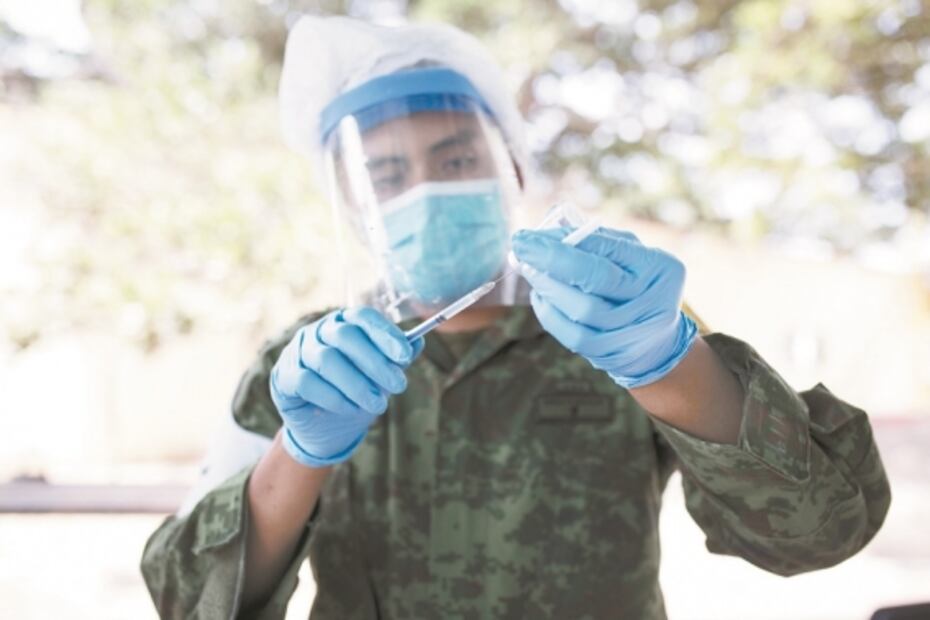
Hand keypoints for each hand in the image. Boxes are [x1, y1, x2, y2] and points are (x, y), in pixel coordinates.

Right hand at [270, 307, 422, 466]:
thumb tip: (419, 342)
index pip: (364, 318)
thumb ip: (395, 358)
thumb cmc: (354, 392)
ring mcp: (297, 352)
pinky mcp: (284, 377)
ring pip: (327, 360)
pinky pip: (308, 382)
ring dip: (357, 384)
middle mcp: (318, 331)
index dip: (385, 334)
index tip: (406, 356)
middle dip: (376, 362)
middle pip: (346, 337)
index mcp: (343, 323)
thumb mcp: (379, 376)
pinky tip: (350, 408)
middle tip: (399, 386)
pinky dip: (333, 397)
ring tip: (378, 405)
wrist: (323, 427)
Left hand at [511, 227, 696, 388]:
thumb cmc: (634, 284)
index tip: (529, 235)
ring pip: (580, 310)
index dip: (563, 241)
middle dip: (551, 261)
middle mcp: (651, 299)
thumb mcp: (628, 257)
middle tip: (521, 248)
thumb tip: (544, 233)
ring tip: (529, 270)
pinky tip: (540, 296)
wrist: (656, 342)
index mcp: (658, 266)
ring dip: (547, 286)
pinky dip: (550, 314)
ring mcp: (634, 331)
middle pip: (595, 278)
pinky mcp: (614, 355)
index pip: (606, 248)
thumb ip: (594, 240)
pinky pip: (573, 336)